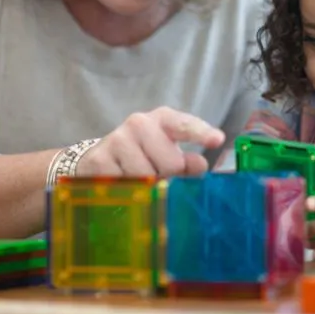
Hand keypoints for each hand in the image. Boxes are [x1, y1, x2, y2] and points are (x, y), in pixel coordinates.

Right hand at [77, 106, 224, 177]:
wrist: (97, 160)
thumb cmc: (142, 157)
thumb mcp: (167, 155)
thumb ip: (186, 162)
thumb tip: (200, 165)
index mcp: (162, 119)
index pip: (184, 125)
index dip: (201, 133)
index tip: (217, 139)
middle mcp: (139, 123)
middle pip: (171, 163)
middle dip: (168, 176)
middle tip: (157, 175)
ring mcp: (117, 140)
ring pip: (147, 178)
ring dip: (146, 188)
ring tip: (138, 181)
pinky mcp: (99, 160)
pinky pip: (125, 187)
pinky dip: (126, 194)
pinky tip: (121, 186)